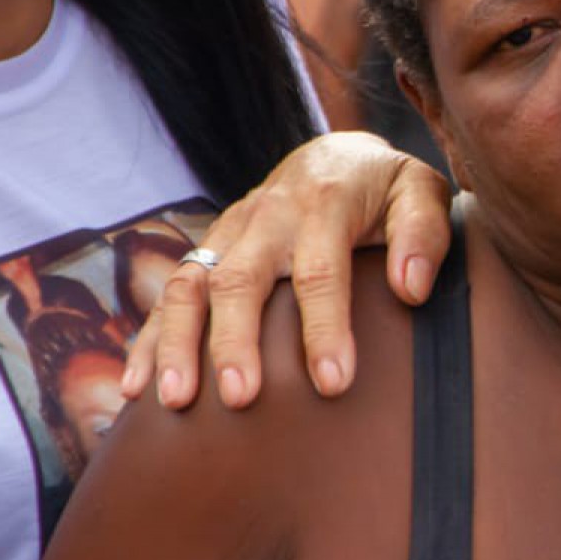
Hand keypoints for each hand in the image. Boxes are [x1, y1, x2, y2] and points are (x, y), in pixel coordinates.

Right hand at [121, 132, 452, 408]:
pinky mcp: (207, 250)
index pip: (321, 269)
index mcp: (324, 201)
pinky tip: (137, 390)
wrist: (335, 157)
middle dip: (234, 340)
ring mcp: (229, 232)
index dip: (324, 328)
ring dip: (177, 344)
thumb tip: (412, 287)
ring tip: (174, 402)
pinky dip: (149, 340)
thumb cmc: (386, 189)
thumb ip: (423, 233)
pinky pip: (170, 294)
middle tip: (239, 398)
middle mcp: (267, 215)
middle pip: (240, 278)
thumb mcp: (419, 192)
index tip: (332, 383)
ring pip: (190, 285)